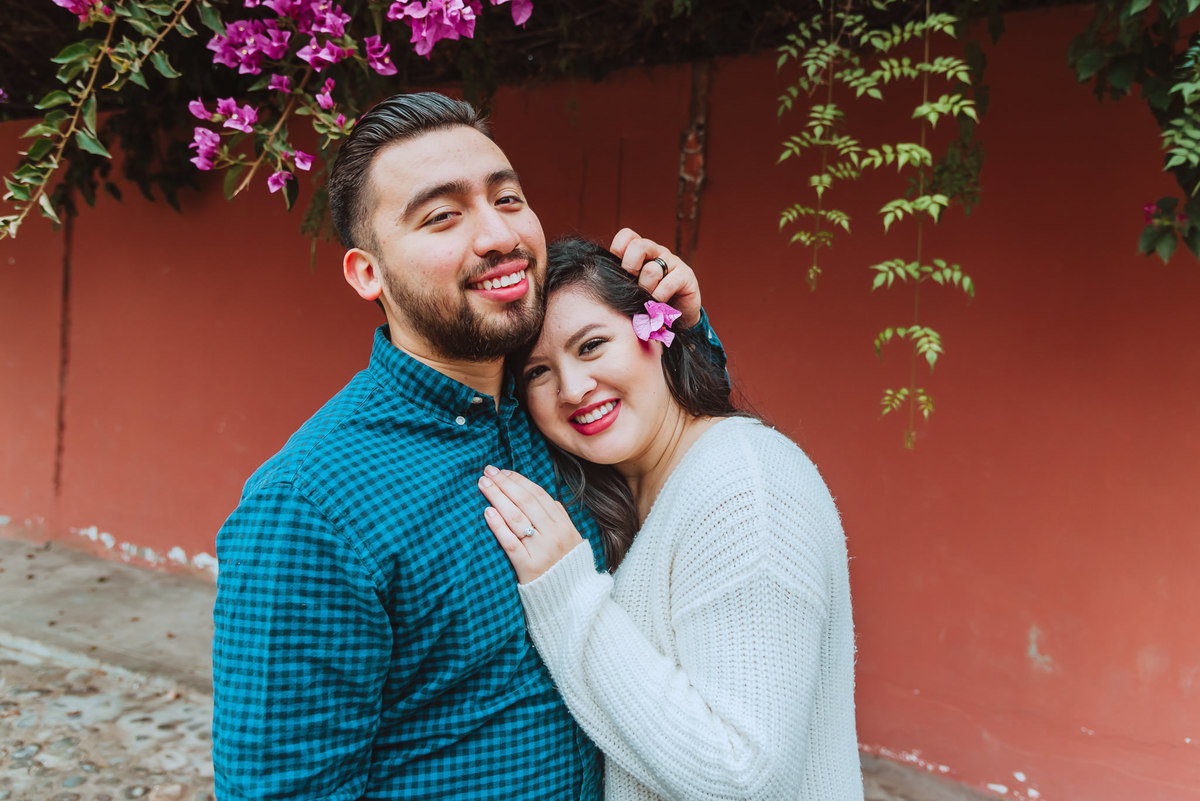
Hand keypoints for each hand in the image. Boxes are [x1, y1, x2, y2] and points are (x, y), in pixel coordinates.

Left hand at [478, 466, 583, 583]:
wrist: (571, 600)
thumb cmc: (566, 566)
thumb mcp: (570, 538)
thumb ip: (558, 517)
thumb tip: (543, 496)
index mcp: (564, 525)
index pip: (538, 495)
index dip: (519, 480)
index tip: (502, 471)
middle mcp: (554, 535)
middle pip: (526, 502)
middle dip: (505, 484)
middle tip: (488, 472)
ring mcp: (541, 550)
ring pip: (517, 518)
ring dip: (498, 497)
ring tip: (483, 484)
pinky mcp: (528, 567)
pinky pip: (510, 542)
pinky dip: (498, 526)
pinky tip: (487, 512)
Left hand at [610, 227, 701, 327]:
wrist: (677, 315)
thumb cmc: (650, 300)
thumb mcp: (632, 286)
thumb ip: (621, 277)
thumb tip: (600, 276)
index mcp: (641, 251)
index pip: (627, 236)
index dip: (619, 250)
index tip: (621, 271)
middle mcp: (657, 251)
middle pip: (638, 246)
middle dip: (630, 268)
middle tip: (633, 284)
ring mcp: (672, 261)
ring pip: (651, 270)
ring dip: (646, 290)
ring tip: (648, 300)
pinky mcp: (686, 275)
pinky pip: (667, 283)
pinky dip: (659, 298)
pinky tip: (660, 304)